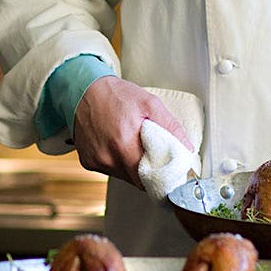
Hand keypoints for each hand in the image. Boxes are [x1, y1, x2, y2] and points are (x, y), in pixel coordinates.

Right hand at [71, 75, 194, 187]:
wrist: (83, 90)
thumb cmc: (115, 95)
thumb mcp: (149, 104)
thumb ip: (171, 127)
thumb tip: (187, 148)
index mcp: (124, 145)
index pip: (149, 180)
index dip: (161, 177)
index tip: (167, 172)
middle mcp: (107, 158)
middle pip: (137, 180)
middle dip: (148, 171)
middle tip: (152, 153)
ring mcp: (96, 161)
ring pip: (124, 176)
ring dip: (132, 166)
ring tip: (132, 145)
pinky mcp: (87, 161)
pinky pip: (110, 170)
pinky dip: (117, 162)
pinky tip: (116, 145)